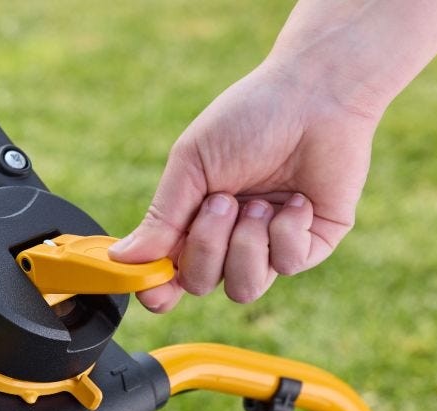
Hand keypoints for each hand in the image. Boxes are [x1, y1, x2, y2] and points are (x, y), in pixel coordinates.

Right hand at [109, 61, 379, 311]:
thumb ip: (161, 218)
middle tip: (223, 200)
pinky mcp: (311, 245)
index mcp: (192, 223)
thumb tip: (121, 259)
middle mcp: (228, 242)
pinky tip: (296, 199)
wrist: (315, 95)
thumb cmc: (248, 118)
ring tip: (261, 202)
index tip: (152, 282)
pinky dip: (286, 230)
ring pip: (244, 288)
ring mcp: (270, 247)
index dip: (155, 288)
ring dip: (246, 243)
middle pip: (200, 284)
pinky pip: (287, 264)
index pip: (166, 277)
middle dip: (207, 246)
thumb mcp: (192, 165)